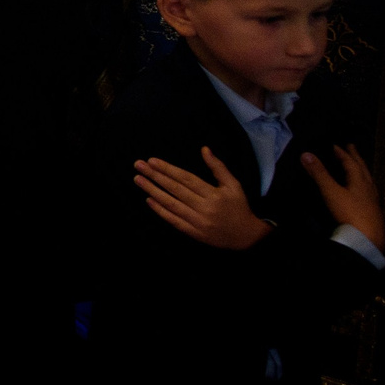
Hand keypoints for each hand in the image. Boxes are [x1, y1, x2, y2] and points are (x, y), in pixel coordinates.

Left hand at [135, 149, 271, 249]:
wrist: (246, 236)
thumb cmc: (238, 206)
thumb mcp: (233, 185)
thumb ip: (218, 167)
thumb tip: (204, 149)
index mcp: (214, 194)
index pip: (186, 179)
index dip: (168, 169)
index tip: (152, 161)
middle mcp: (205, 207)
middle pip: (175, 189)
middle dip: (155, 176)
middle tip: (138, 166)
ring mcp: (198, 221)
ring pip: (171, 204)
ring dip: (153, 191)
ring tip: (139, 180)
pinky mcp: (194, 233)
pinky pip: (174, 221)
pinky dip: (160, 211)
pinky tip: (149, 200)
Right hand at [298, 144, 384, 254]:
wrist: (367, 238)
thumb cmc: (349, 213)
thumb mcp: (331, 192)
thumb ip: (319, 174)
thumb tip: (306, 154)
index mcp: (359, 180)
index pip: (350, 162)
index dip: (341, 153)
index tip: (335, 145)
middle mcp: (368, 187)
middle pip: (362, 168)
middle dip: (355, 157)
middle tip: (351, 147)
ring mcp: (372, 200)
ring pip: (367, 180)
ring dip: (361, 170)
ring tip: (358, 166)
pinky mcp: (373, 211)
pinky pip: (369, 191)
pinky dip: (364, 185)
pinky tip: (362, 192)